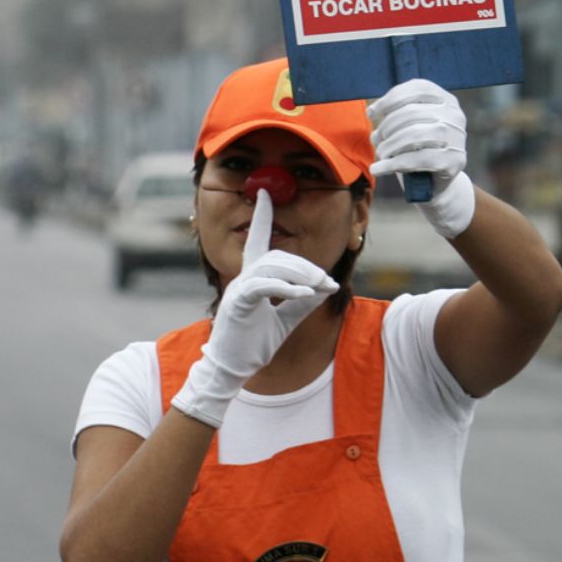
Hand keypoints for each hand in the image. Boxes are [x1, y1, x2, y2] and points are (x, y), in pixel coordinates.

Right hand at [171, 190, 338, 428]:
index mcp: (252, 278)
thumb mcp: (288, 318)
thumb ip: (304, 299)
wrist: (233, 369)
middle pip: (276, 255)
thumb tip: (327, 284)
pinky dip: (285, 287)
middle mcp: (242, 278)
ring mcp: (238, 290)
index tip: (264, 191)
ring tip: (319, 286)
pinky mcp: (238, 304)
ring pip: (271, 267)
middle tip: (326, 280)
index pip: (258, 241)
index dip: (261, 216)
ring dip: (300, 274)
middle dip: (305, 265)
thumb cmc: (255, 344)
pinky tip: (304, 293)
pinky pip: (263, 286)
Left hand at [367, 79, 475, 238]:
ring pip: (414, 135)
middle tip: (376, 139)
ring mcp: (458, 139)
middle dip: (387, 126)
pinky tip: (378, 169)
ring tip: (380, 154)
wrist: (436, 183)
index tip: (371, 113)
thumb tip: (372, 113)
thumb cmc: (418, 148)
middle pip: (413, 112)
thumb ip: (393, 114)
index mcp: (447, 101)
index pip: (418, 89)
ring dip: (389, 145)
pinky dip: (392, 164)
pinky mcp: (454, 161)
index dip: (390, 99)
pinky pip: (417, 160)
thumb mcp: (408, 126)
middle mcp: (456, 116)